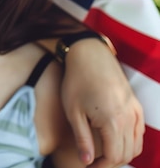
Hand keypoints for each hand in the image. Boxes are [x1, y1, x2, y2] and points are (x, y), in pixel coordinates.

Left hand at [61, 39, 143, 167]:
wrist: (89, 55)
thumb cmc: (76, 81)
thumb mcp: (74, 112)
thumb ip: (83, 139)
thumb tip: (86, 162)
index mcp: (113, 121)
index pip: (114, 157)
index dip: (101, 167)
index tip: (88, 167)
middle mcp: (129, 118)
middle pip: (127, 153)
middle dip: (111, 162)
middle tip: (93, 162)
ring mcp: (135, 110)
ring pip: (136, 145)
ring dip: (122, 154)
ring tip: (102, 154)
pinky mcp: (136, 104)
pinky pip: (139, 131)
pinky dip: (130, 142)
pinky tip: (114, 140)